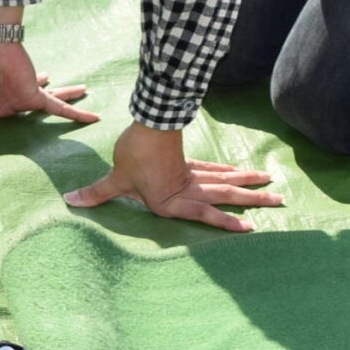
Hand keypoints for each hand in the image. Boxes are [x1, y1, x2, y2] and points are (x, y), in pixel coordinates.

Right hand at [0, 39, 98, 156]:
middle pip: (29, 125)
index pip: (0, 134)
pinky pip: (60, 108)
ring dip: (66, 110)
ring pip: (49, 112)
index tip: (8, 162)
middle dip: (39, 131)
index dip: (4, 146)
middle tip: (57, 149)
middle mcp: (11, 108)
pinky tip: (93, 119)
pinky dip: (76, 113)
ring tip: (85, 119)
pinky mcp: (38, 94)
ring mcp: (26, 100)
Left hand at [64, 123, 281, 230]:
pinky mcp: (190, 162)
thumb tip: (70, 202)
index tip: (249, 228)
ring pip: (226, 181)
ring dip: (248, 184)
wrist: (145, 122)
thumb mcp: (116, 178)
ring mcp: (192, 174)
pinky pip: (214, 169)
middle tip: (280, 201)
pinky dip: (229, 172)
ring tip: (273, 186)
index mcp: (172, 200)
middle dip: (252, 200)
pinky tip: (242, 173)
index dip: (225, 222)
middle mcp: (187, 189)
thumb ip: (98, 193)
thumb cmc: (132, 153)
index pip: (204, 213)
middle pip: (225, 195)